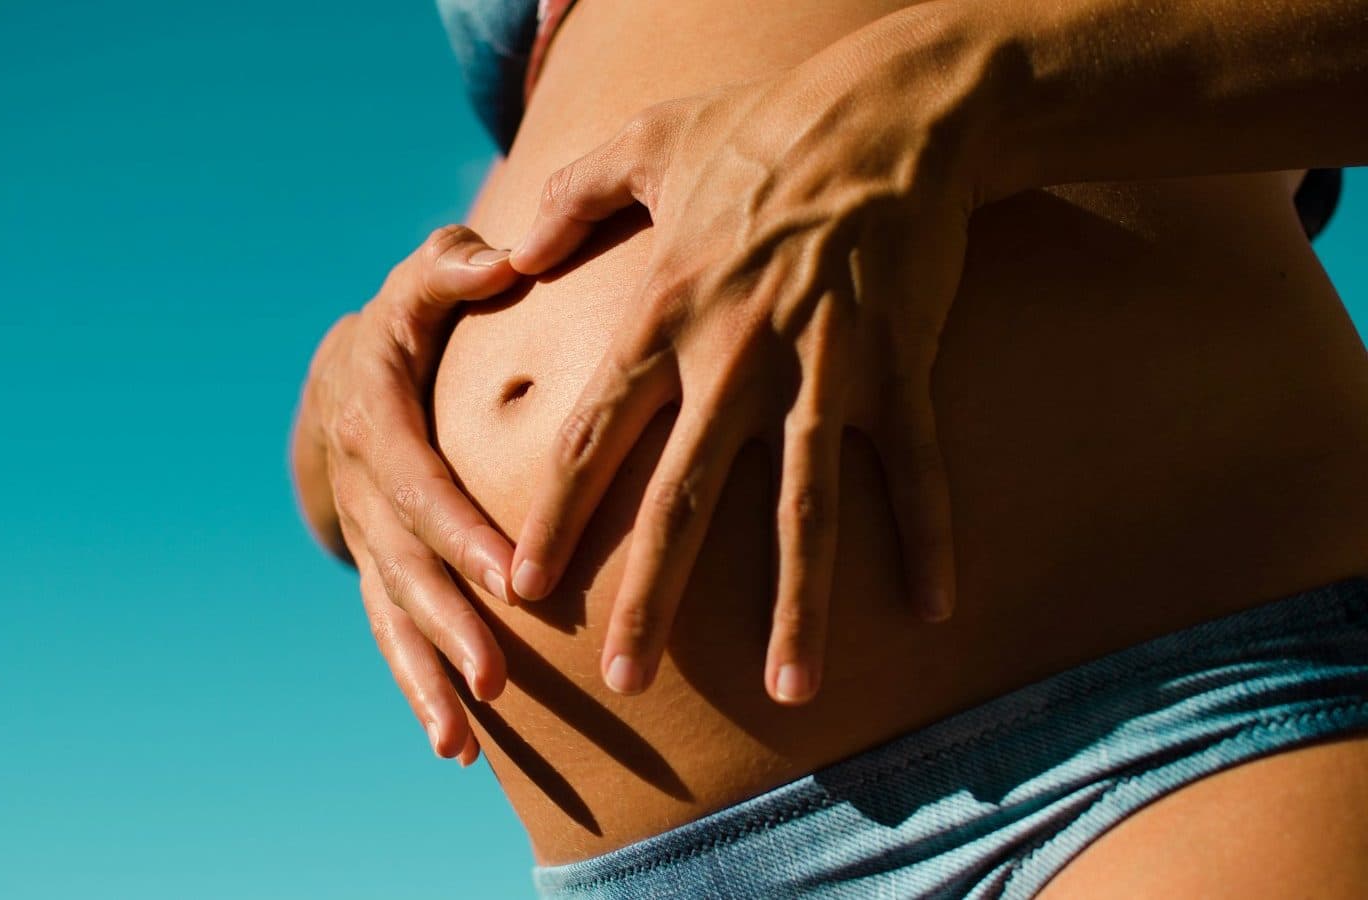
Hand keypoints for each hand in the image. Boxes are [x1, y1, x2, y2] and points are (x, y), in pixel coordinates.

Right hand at [291, 225, 519, 763]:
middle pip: (407, 566)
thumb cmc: (407, 326)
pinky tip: (456, 747)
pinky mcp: (379, 572)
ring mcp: (368, 539)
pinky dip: (417, 689)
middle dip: (450, 624)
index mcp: (375, 419)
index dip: (460, 532)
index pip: (419, 482)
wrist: (343, 381)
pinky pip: (392, 635)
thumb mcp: (420, 284)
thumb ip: (455, 270)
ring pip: (393, 616)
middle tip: (497, 676)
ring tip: (463, 736)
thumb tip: (507, 259)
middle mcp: (363, 490)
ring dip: (426, 676)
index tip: (512, 576)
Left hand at [505, 8, 994, 703]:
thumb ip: (570, 200)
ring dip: (798, 604)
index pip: (596, 435)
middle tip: (624, 678)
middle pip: (685, 498)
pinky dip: (927, 537)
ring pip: (804, 506)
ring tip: (793, 689)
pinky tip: (931, 610)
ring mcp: (823, 366)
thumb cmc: (763, 126)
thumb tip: (507, 248)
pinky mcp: (900, 363)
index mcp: (667, 313)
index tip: (523, 587)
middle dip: (653, 595)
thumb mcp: (646, 143)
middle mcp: (737, 356)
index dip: (557, 516)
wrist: (889, 106)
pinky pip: (915, 466)